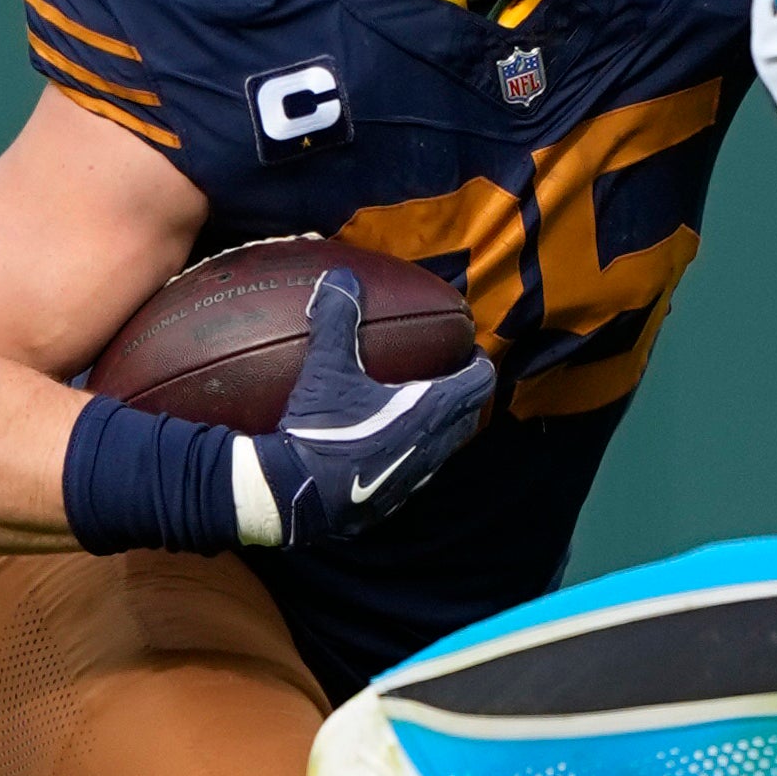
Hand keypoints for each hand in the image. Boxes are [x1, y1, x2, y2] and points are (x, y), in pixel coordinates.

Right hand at [241, 270, 496, 544]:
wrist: (296, 496)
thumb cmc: (320, 430)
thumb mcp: (326, 370)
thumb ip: (338, 321)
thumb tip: (341, 276)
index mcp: (430, 411)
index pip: (478, 383)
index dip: (480, 364)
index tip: (472, 351)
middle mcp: (434, 446)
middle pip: (468, 416)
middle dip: (466, 394)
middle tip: (451, 374)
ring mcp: (417, 477)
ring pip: (446, 447)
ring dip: (444, 425)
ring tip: (424, 407)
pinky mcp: (397, 498)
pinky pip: (420, 469)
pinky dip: (417, 450)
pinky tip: (388, 443)